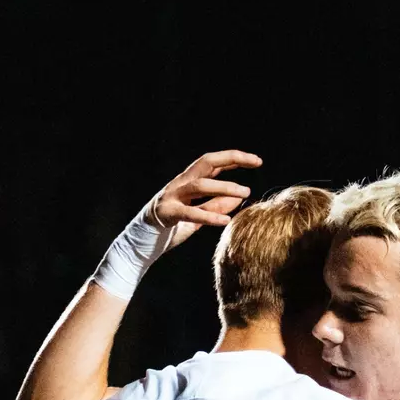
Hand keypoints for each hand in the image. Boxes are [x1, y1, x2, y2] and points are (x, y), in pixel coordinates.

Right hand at [147, 150, 261, 248]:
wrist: (142, 241)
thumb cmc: (172, 227)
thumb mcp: (198, 215)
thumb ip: (215, 204)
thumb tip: (240, 197)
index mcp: (188, 181)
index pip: (213, 163)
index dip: (234, 159)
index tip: (257, 161)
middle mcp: (180, 183)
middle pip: (206, 162)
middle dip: (231, 159)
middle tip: (254, 162)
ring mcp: (172, 196)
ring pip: (200, 185)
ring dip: (224, 187)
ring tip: (245, 192)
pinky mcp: (166, 213)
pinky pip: (190, 213)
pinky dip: (208, 215)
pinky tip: (225, 220)